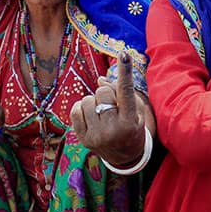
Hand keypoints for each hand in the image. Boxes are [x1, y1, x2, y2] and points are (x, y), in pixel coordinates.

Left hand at [71, 52, 146, 167]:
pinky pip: (75, 110)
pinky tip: (91, 116)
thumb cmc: (133, 126)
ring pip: (87, 100)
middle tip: (112, 105)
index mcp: (130, 121)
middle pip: (102, 92)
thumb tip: (99, 80)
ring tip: (102, 112)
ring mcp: (97, 136)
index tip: (124, 54)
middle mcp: (113, 129)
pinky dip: (82, 109)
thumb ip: (120, 92)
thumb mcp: (135, 110)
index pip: (126, 91)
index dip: (125, 71)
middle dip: (106, 94)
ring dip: (93, 101)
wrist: (126, 156)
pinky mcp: (84, 139)